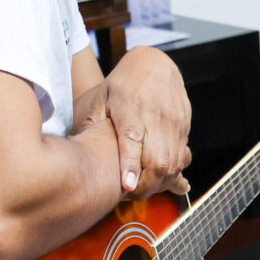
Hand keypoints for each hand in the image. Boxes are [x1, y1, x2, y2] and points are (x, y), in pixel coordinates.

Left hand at [81, 47, 191, 198]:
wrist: (154, 63)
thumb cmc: (121, 84)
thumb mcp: (100, 98)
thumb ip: (91, 123)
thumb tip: (74, 149)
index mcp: (129, 106)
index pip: (132, 138)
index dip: (131, 164)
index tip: (128, 186)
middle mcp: (155, 114)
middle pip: (158, 158)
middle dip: (147, 185)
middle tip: (132, 195)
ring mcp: (173, 119)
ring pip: (174, 161)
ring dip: (162, 182)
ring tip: (146, 189)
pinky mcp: (185, 123)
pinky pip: (183, 155)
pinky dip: (174, 171)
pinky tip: (163, 179)